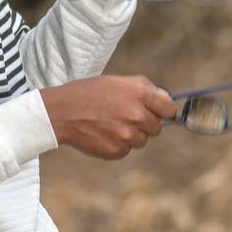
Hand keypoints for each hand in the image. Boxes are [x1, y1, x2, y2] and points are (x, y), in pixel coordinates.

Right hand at [40, 75, 176, 160]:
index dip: (163, 110)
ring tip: (111, 124)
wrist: (62, 112)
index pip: (169, 109)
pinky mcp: (117, 151)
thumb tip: (167, 100)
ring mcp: (127, 135)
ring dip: (131, 135)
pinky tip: (104, 134)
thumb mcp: (118, 81)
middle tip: (125, 116)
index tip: (156, 112)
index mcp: (140, 94)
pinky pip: (127, 150)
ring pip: (142, 140)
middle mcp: (137, 115)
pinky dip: (118, 144)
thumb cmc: (89, 93)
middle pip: (157, 127)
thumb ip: (146, 89)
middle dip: (145, 123)